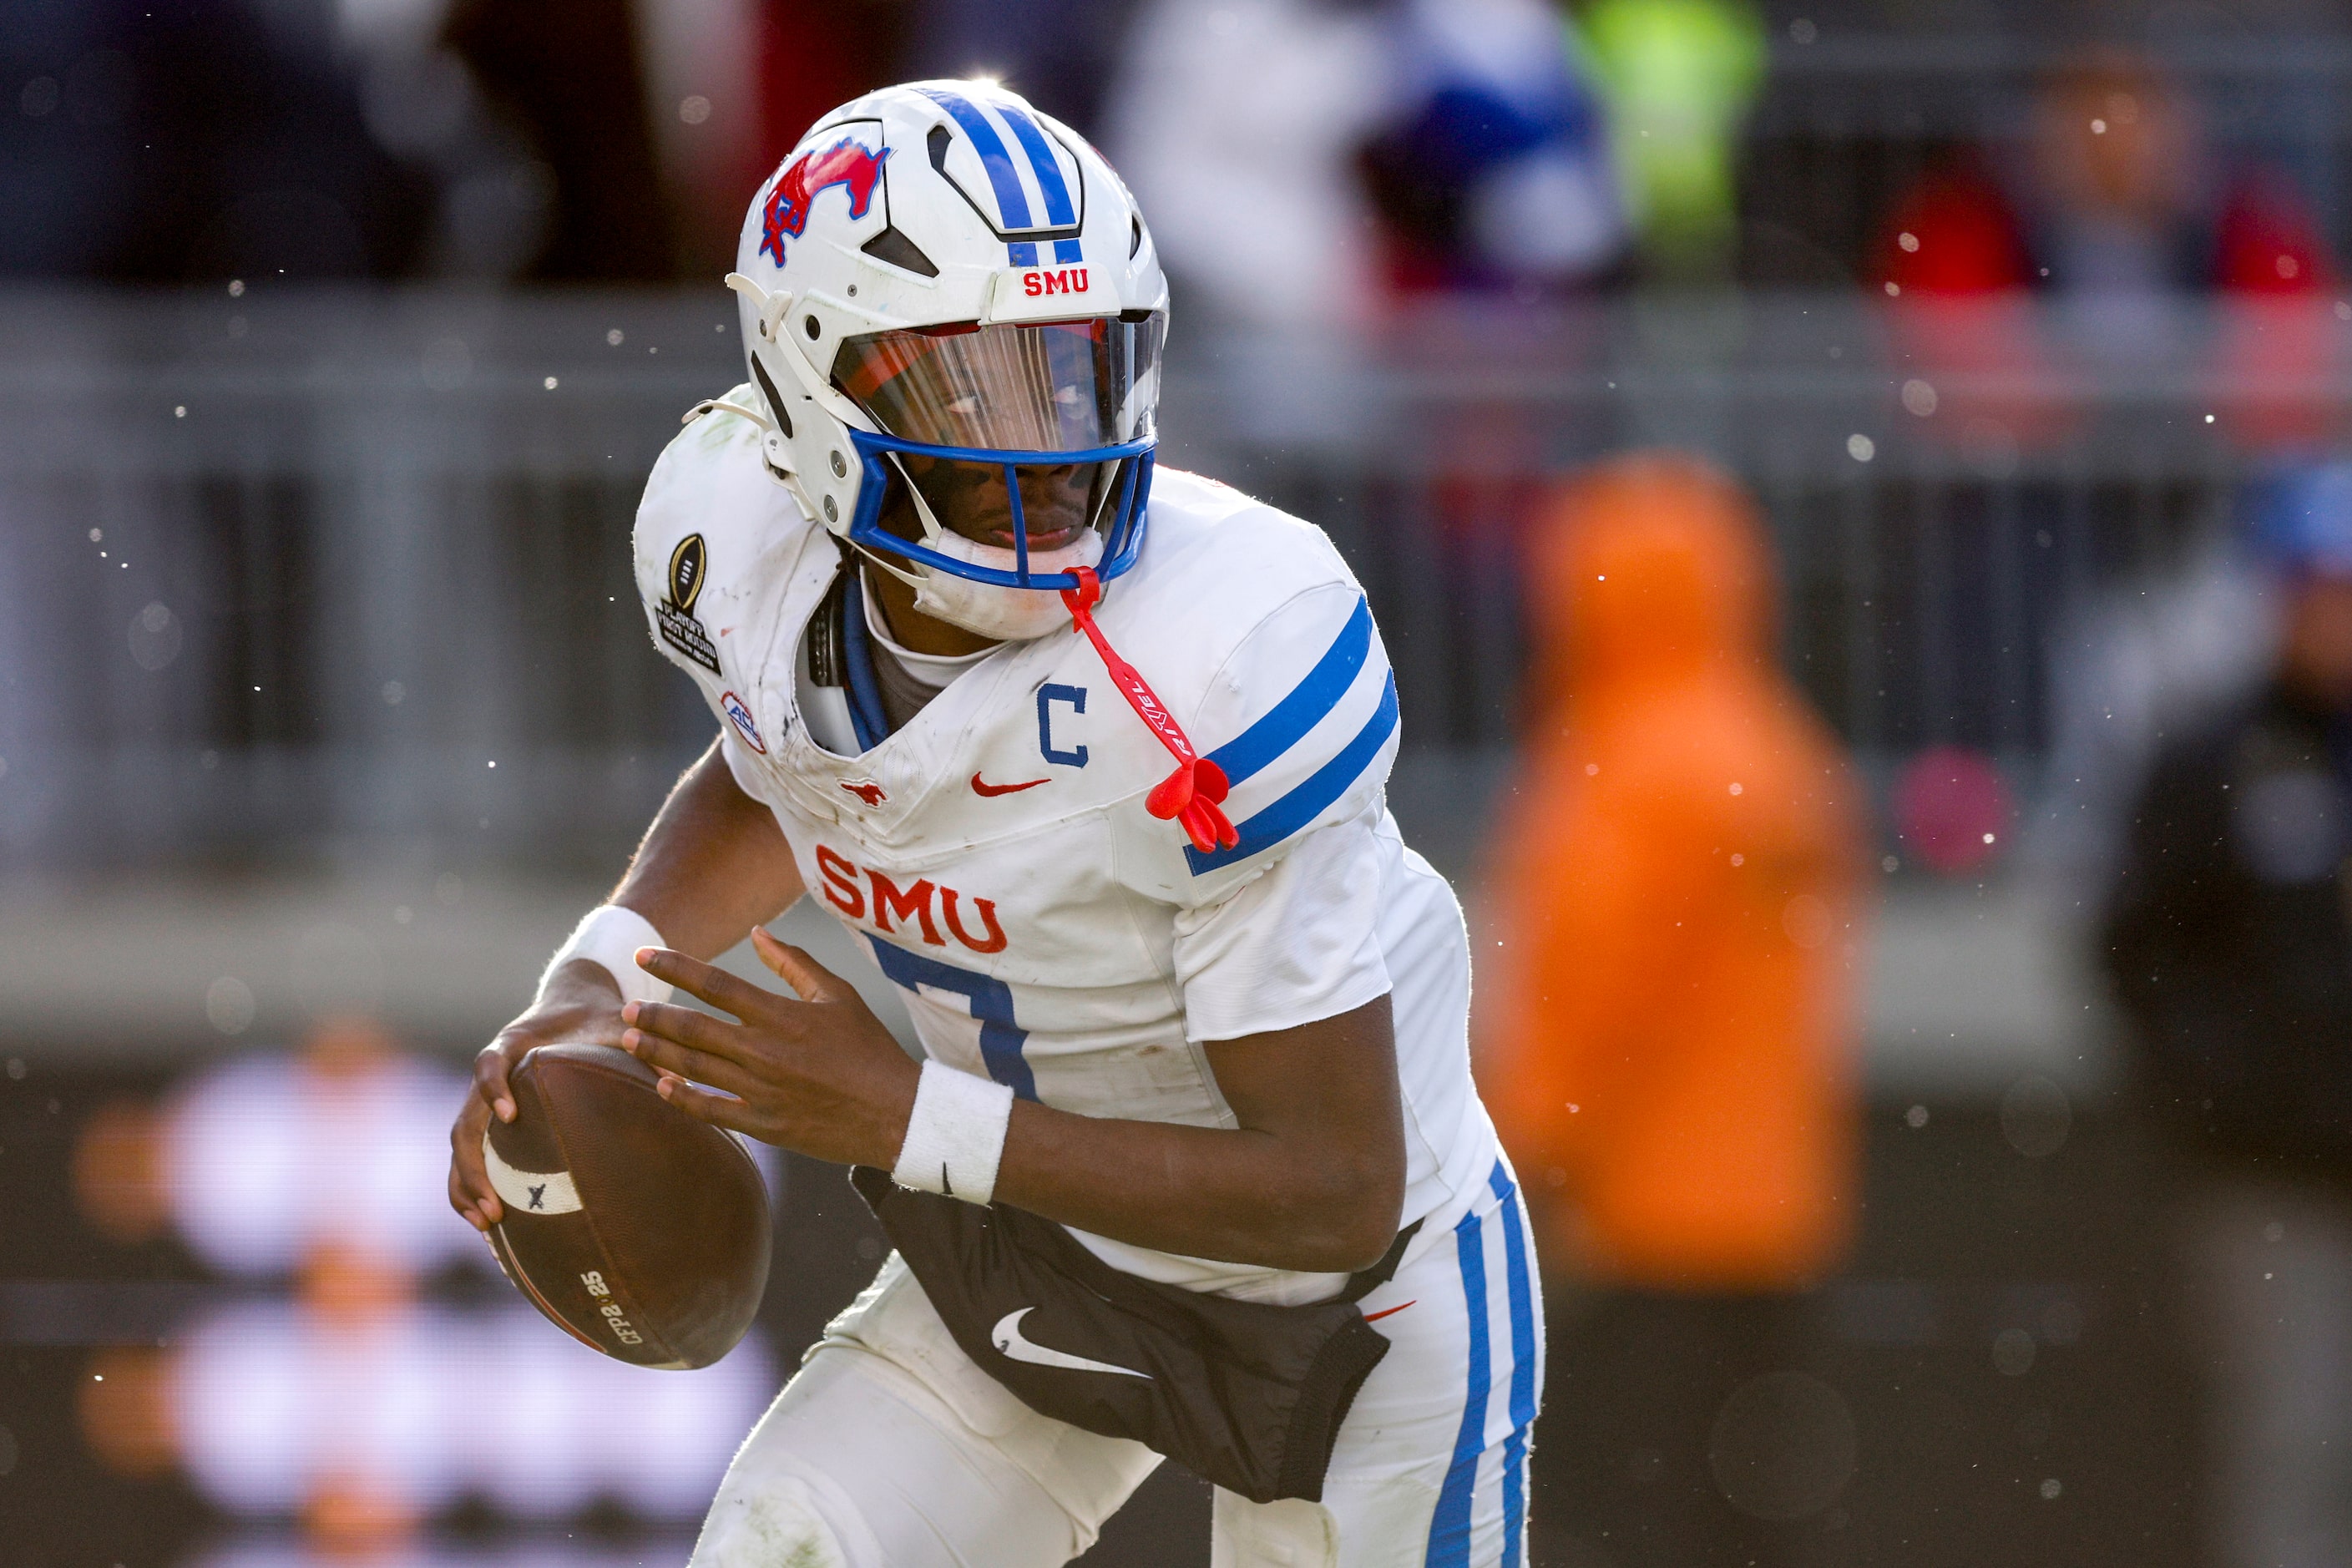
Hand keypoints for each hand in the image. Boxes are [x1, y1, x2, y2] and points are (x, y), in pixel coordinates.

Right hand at [447, 959, 626, 1230]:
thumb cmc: (598, 1017)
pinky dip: (472, 1187)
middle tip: (495, 1206)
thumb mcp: (620, 1025)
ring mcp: (483, 1098)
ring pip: (461, 1145)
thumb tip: (676, 1080)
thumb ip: (640, 1046)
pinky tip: (491, 1224)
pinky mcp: (488, 1117)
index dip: (494, 1088)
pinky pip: (471, 1155)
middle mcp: (491, 1073)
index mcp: (514, 1044)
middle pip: (465, 1121)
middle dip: (473, 1167)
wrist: (572, 1002)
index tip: (510, 1114)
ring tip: (489, 1225)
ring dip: (467, 1185)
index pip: (490, 1063)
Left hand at [619, 929, 919, 1168]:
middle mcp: (766, 1052)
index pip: (715, 984)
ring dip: (657, 1051)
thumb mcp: (839, 995)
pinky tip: (662, 1084)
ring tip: (628, 1039)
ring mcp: (762, 1091)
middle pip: (693, 1028)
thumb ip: (794, 963)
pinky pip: (712, 1110)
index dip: (675, 966)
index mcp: (783, 1015)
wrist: (895, 1113)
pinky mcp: (765, 1125)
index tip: (644, 954)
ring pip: (694, 1068)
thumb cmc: (869, 1049)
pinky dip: (683, 1097)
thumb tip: (758, 933)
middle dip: (653, 1015)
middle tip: (625, 1008)